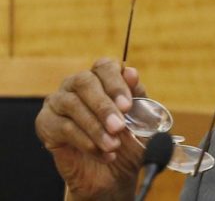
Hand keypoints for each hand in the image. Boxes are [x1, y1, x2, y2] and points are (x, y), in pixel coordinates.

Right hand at [35, 59, 146, 200]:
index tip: (127, 106)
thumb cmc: (129, 142)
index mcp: (103, 78)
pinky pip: (61, 127)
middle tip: (118, 127)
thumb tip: (130, 72)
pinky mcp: (46, 123)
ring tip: (113, 146)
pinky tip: (101, 153)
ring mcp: (59, 101)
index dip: (116, 83)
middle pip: (84, 81)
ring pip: (71, 104)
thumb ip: (138, 96)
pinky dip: (84, 141)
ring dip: (95, 127)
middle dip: (104, 106)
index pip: (105, 66)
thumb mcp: (141, 120)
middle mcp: (78, 84)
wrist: (114, 174)